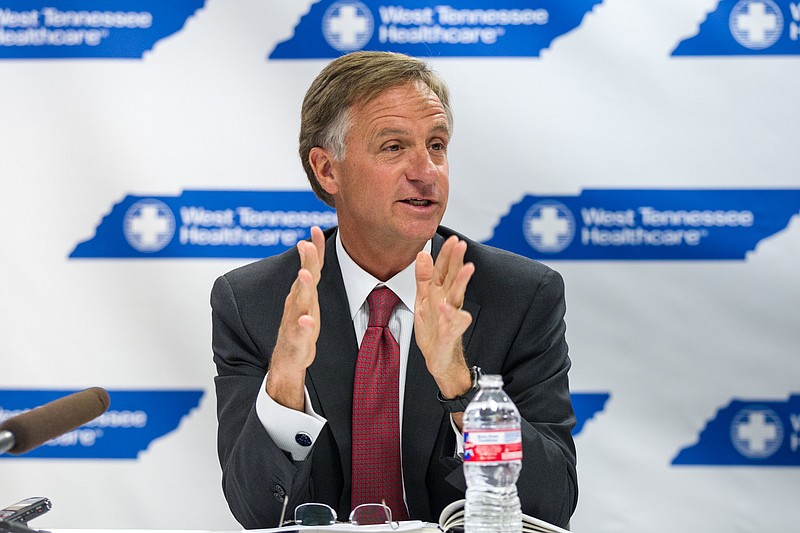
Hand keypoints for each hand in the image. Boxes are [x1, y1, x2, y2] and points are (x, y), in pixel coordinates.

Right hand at [266, 226, 325, 410]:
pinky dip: (303, 326)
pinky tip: (307, 321)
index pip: (311, 266)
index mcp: (303, 293)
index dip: (314, 248)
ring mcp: (295, 321)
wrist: (289, 359)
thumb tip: (311, 246)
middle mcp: (297, 303)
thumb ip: (312, 272)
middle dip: (306, 261)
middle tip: (306, 244)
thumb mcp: (309, 297)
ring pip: (299, 303)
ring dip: (302, 289)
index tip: (315, 229)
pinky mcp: (296, 340)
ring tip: (306, 275)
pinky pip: (299, 332)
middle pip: (304, 279)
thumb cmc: (301, 324)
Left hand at [414, 235, 475, 399]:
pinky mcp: (450, 334)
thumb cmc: (434, 328)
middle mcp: (449, 302)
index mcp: (441, 293)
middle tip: (462, 244)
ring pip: (457, 297)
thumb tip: (423, 253)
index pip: (444, 270)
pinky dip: (450, 316)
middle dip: (457, 261)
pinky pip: (452, 324)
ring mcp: (450, 318)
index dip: (447, 254)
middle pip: (453, 278)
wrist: (440, 358)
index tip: (452, 238)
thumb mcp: (424, 299)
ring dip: (462, 283)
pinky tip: (446, 308)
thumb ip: (424, 277)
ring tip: (467, 268)